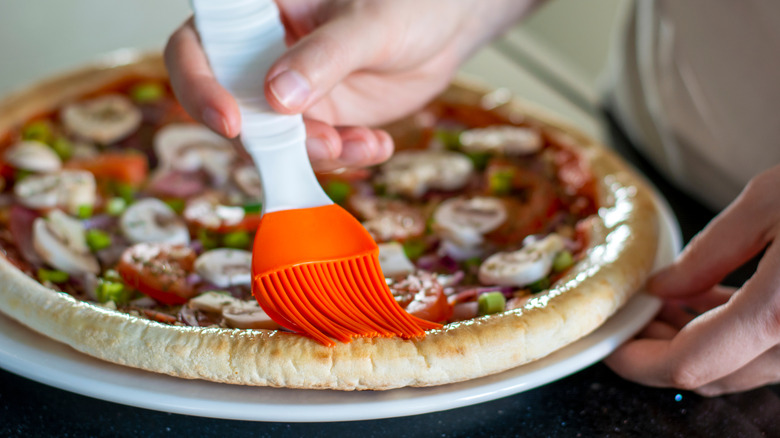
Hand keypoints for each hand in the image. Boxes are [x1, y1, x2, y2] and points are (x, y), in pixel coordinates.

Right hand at [165, 0, 536, 170]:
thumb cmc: (408, 3)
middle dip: (274, 140)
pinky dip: (347, 157)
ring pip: (278, 142)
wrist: (446, 26)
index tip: (235, 123)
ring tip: (365, 143)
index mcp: (258, 15)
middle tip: (325, 144)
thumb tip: (277, 97)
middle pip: (234, 110)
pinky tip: (379, 144)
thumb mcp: (368, 24)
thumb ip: (324, 57)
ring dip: (318, 155)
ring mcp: (292, 93)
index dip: (199, 87)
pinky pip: (319, 152)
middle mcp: (265, 56)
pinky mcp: (324, 119)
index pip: (197, 48)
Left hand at [606, 165, 779, 395]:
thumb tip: (666, 287)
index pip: (690, 363)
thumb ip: (710, 252)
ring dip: (690, 342)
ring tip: (658, 304)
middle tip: (629, 317)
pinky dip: (727, 334)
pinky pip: (766, 350)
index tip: (610, 345)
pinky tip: (702, 301)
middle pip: (711, 373)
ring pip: (738, 366)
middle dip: (658, 350)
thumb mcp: (771, 201)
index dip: (638, 361)